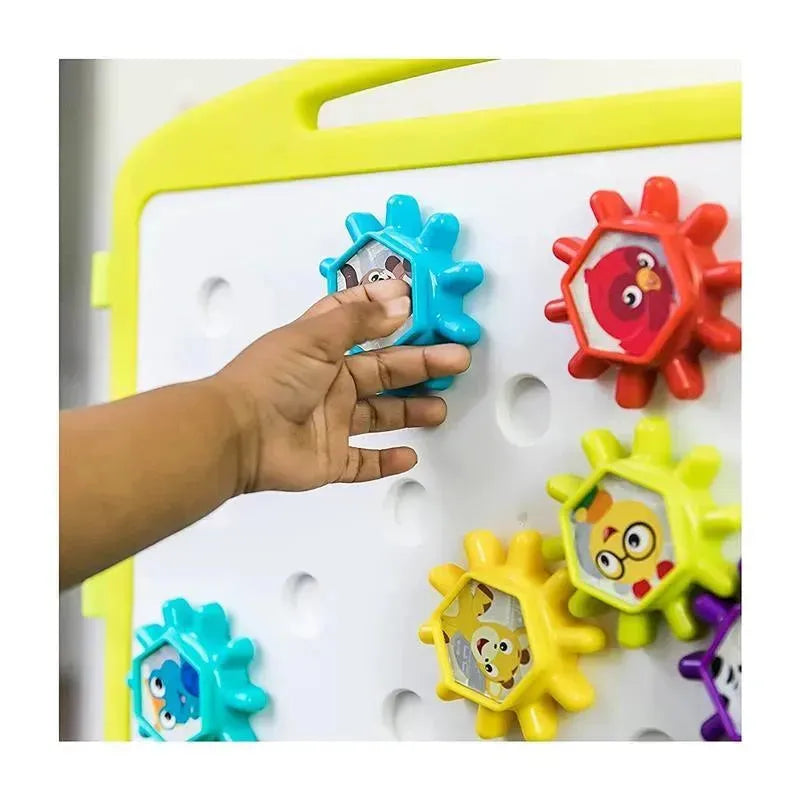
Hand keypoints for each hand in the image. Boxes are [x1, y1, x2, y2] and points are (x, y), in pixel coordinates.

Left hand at [213, 280, 470, 491]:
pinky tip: (409, 455)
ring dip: (411, 410)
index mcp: (322, 349)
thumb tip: (399, 303)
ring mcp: (330, 424)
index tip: (419, 306)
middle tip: (456, 360)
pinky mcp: (330, 460)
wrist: (238, 436)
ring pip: (380, 416)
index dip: (386, 312)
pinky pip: (363, 462)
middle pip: (383, 371)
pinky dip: (385, 461)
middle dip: (421, 364)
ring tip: (440, 407)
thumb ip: (358, 321)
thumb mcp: (314, 337)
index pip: (357, 323)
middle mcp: (329, 384)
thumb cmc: (271, 379)